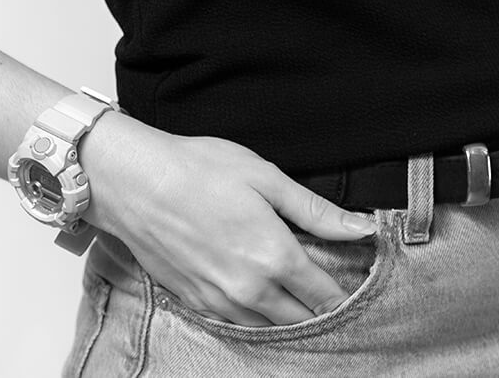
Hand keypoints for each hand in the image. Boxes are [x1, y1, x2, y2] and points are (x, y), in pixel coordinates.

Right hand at [81, 112, 377, 326]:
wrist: (135, 182)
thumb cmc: (199, 168)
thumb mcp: (265, 177)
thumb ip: (316, 212)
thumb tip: (363, 229)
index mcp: (274, 256)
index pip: (326, 295)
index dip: (346, 294)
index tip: (357, 285)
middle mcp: (250, 289)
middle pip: (303, 320)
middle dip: (322, 309)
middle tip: (331, 290)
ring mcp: (220, 302)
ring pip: (271, 329)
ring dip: (291, 318)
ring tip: (299, 295)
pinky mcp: (197, 303)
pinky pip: (239, 326)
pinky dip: (257, 319)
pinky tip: (260, 297)